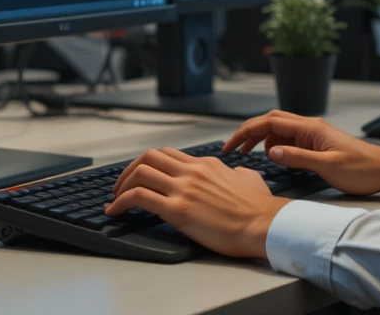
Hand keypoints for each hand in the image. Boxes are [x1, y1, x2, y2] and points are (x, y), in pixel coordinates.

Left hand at [109, 147, 288, 258]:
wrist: (265, 225)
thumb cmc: (260, 209)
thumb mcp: (250, 179)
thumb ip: (239, 173)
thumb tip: (239, 173)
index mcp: (206, 164)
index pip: (168, 154)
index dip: (149, 164)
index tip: (140, 177)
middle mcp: (192, 171)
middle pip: (149, 157)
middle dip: (129, 170)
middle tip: (121, 186)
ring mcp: (184, 188)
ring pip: (140, 172)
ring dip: (121, 185)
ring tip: (115, 200)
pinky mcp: (178, 209)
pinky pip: (139, 197)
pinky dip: (121, 202)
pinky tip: (115, 212)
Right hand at [223, 110, 379, 196]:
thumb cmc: (362, 169)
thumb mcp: (328, 167)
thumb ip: (298, 158)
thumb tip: (270, 152)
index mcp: (310, 128)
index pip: (269, 122)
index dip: (246, 131)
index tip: (230, 145)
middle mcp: (309, 126)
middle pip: (271, 121)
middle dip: (248, 132)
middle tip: (232, 149)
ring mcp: (313, 134)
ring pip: (278, 129)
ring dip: (260, 139)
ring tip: (246, 155)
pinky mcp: (316, 143)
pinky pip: (289, 139)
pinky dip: (274, 144)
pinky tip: (271, 157)